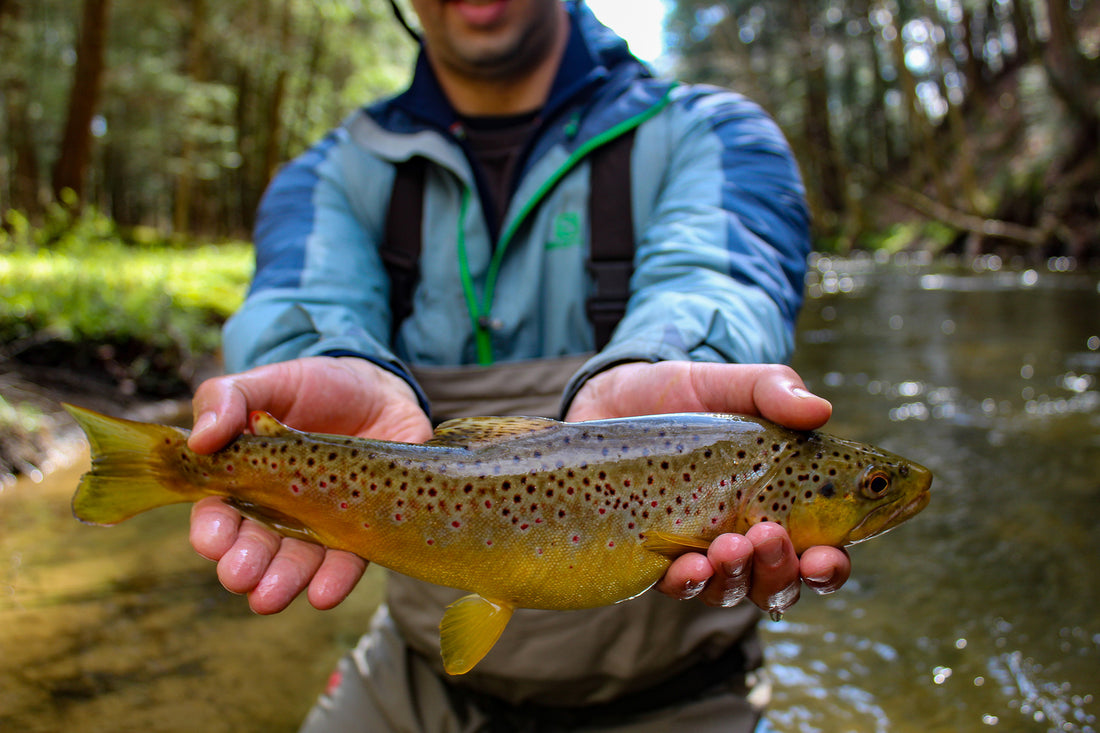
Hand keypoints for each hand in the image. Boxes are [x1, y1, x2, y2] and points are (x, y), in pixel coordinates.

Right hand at [187, 356, 432, 613]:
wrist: (380, 389)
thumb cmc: (315, 387)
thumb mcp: (267, 382)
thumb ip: (226, 398)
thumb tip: (200, 439)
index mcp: (243, 481)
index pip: (218, 515)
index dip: (213, 531)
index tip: (213, 539)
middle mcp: (278, 512)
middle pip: (255, 548)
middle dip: (244, 565)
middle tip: (241, 575)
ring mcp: (322, 523)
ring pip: (297, 564)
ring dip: (283, 582)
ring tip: (270, 597)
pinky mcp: (364, 527)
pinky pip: (349, 561)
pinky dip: (334, 580)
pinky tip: (323, 593)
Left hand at [565, 361, 850, 615]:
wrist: (616, 396)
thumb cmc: (688, 393)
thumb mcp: (733, 384)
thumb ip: (776, 391)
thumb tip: (821, 410)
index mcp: (782, 504)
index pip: (820, 552)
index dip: (829, 566)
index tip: (824, 556)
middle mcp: (747, 537)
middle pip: (779, 583)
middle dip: (781, 572)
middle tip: (769, 536)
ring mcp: (701, 550)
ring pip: (732, 590)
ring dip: (738, 576)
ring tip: (730, 545)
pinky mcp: (655, 554)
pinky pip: (676, 586)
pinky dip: (689, 583)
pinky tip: (691, 566)